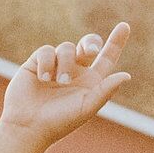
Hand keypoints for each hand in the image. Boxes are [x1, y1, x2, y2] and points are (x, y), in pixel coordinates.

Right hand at [0, 23, 131, 152]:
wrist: (27, 126)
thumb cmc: (59, 121)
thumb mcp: (86, 107)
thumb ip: (105, 91)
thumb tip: (126, 75)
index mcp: (90, 82)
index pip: (107, 58)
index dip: (116, 42)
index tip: (125, 25)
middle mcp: (74, 71)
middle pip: (88, 45)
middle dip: (91, 42)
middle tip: (90, 51)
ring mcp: (55, 66)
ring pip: (67, 48)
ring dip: (65, 63)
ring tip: (58, 81)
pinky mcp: (36, 64)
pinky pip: (46, 51)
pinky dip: (47, 62)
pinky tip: (43, 78)